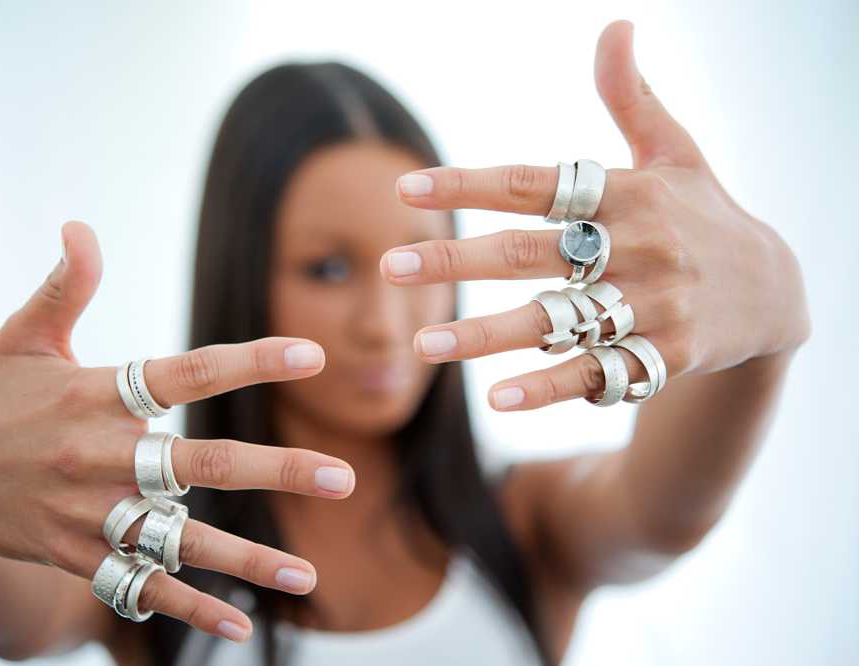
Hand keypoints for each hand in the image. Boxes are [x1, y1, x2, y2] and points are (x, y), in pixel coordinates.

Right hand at [0, 221, 354, 640]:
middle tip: (343, 476)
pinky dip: (188, 609)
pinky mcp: (74, 555)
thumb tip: (79, 224)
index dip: (252, 361)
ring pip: (180, 538)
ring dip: (247, 558)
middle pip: (202, 461)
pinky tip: (239, 625)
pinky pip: (139, 586)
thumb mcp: (22, 335)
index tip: (312, 355)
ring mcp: (87, 513)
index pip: (188, 370)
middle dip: (277, 468)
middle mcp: (98, 455)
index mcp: (96, 393)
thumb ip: (65, 285)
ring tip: (305, 575)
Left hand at [378, 19, 809, 410]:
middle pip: (531, 252)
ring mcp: (652, 304)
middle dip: (458, 260)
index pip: (536, 184)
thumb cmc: (704, 214)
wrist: (776, 292)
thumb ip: (630, 99)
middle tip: (391, 266)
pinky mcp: (665, 355)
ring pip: (556, 320)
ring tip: (424, 344)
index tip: (406, 189)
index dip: (470, 184)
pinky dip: (549, 386)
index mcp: (629, 192)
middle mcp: (638, 246)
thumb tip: (614, 25)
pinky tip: (498, 399)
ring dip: (487, 335)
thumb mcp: (676, 152)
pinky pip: (599, 373)